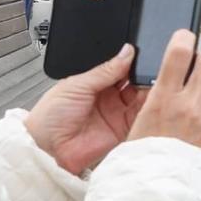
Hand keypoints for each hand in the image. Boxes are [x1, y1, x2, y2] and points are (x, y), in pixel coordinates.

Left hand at [25, 45, 148, 176]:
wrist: (46, 148)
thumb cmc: (50, 117)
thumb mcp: (77, 84)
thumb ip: (105, 70)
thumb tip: (126, 52)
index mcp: (95, 82)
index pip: (120, 67)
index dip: (132, 60)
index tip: (143, 53)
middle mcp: (108, 96)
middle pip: (134, 81)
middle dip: (143, 73)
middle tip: (150, 67)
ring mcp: (117, 113)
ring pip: (141, 97)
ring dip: (149, 89)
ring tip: (153, 81)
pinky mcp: (123, 130)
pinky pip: (142, 117)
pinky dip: (150, 108)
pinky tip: (153, 99)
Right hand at [126, 30, 200, 160]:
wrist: (160, 193)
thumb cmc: (144, 164)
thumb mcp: (137, 125)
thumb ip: (156, 101)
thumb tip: (164, 86)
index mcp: (163, 100)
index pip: (179, 54)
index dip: (183, 38)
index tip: (184, 35)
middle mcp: (189, 106)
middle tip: (199, 62)